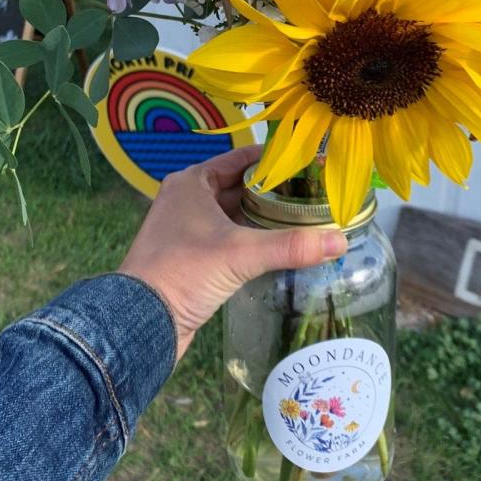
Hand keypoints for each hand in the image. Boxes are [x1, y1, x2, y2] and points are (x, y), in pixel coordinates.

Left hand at [117, 145, 346, 359]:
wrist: (140, 322)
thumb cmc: (183, 271)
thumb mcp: (240, 254)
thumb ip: (291, 245)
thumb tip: (340, 240)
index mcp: (191, 182)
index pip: (239, 159)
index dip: (273, 160)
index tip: (307, 162)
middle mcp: (186, 199)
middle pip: (238, 187)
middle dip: (273, 191)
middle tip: (313, 194)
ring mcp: (186, 230)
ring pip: (233, 215)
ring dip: (262, 218)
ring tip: (303, 219)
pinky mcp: (190, 257)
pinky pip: (228, 239)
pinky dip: (250, 240)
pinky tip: (278, 248)